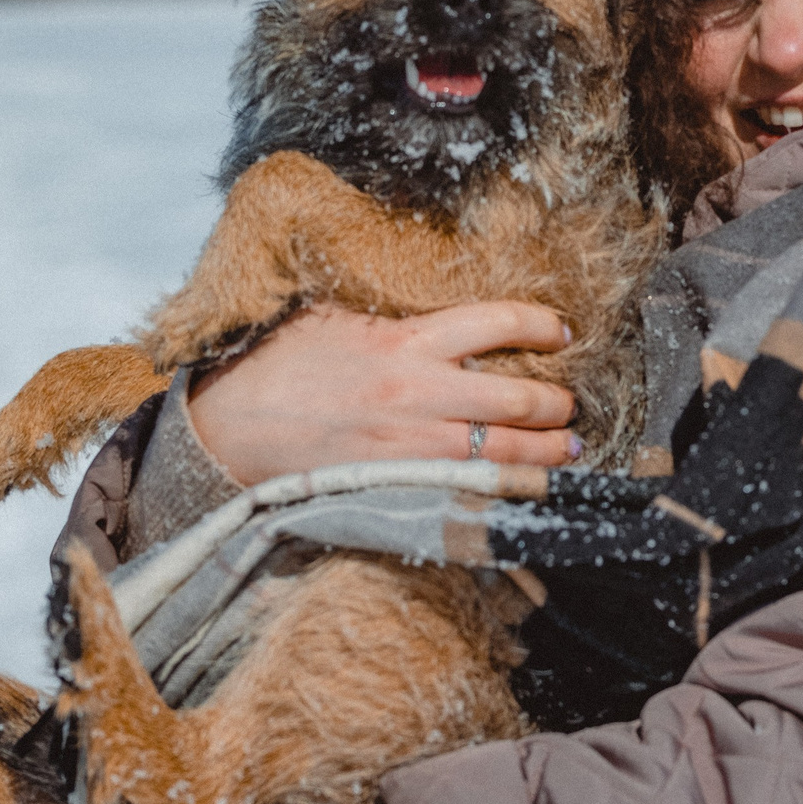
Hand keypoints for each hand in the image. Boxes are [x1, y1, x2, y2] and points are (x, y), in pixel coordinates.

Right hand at [188, 301, 579, 484]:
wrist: (229, 424)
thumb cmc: (280, 365)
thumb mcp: (338, 317)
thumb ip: (395, 318)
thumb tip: (439, 312)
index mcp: (406, 341)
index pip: (498, 322)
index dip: (543, 325)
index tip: (564, 331)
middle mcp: (418, 393)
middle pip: (516, 398)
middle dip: (557, 405)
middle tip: (573, 406)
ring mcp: (410, 446)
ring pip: (502, 454)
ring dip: (545, 454)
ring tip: (567, 450)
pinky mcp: (398, 483)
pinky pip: (467, 490)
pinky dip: (503, 491)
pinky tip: (524, 490)